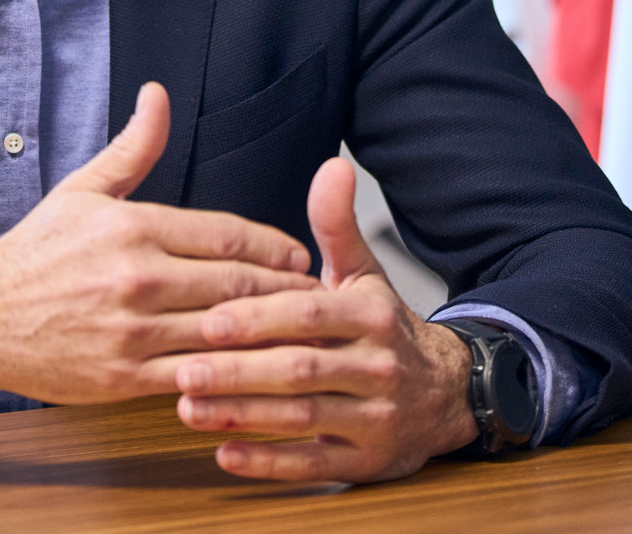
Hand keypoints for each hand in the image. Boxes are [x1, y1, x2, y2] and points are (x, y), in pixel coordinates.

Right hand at [0, 82, 319, 404]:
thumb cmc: (36, 253)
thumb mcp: (83, 191)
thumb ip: (133, 148)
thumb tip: (157, 94)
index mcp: (132, 227)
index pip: (227, 237)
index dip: (275, 247)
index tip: (302, 255)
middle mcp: (137, 277)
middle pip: (236, 285)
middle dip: (285, 292)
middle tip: (320, 296)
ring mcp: (132, 331)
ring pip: (223, 333)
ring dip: (269, 336)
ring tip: (305, 337)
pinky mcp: (124, 377)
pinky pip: (195, 376)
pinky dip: (231, 376)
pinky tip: (257, 375)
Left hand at [172, 156, 478, 481]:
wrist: (448, 392)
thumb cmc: (384, 328)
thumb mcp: (365, 274)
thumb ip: (337, 225)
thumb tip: (333, 166)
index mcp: (371, 316)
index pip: (309, 315)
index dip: (258, 318)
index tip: (209, 318)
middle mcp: (378, 368)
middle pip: (302, 369)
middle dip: (239, 370)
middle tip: (183, 369)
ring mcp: (376, 419)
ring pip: (304, 420)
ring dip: (244, 415)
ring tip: (188, 408)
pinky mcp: (369, 463)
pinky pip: (315, 466)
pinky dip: (269, 463)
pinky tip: (225, 453)